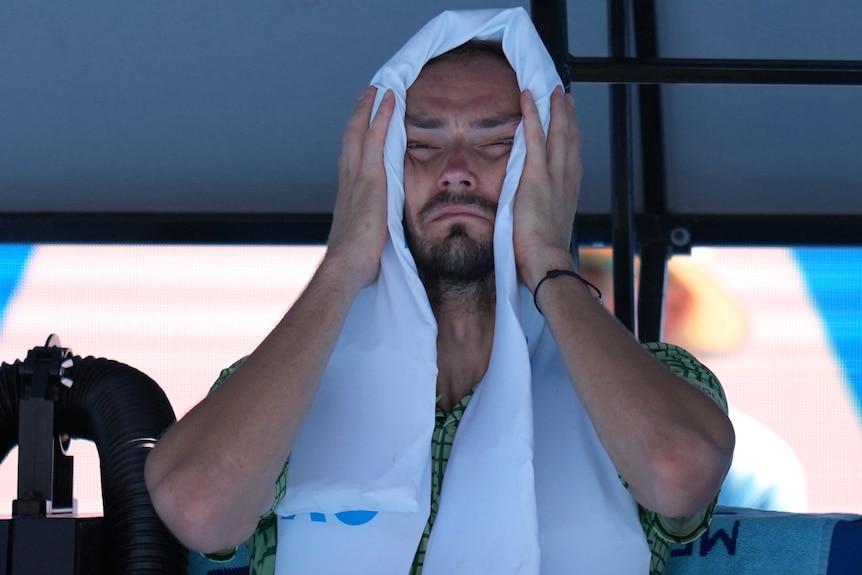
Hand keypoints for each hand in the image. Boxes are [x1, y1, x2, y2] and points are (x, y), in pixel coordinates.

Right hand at [325, 86, 395, 289]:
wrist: (346, 264)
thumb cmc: (357, 263)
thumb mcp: (365, 243)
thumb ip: (371, 234)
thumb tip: (379, 243)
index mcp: (347, 195)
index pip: (350, 160)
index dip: (355, 141)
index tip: (361, 128)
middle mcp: (347, 180)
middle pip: (350, 138)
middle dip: (359, 116)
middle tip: (367, 96)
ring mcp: (356, 176)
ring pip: (359, 131)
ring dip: (368, 107)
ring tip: (378, 89)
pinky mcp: (370, 176)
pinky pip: (376, 136)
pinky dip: (381, 114)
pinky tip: (390, 98)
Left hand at [513, 86, 582, 291]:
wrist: (546, 262)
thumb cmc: (543, 256)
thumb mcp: (548, 232)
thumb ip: (544, 218)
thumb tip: (535, 218)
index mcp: (568, 194)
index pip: (572, 158)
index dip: (572, 137)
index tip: (570, 122)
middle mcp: (566, 180)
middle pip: (570, 139)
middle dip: (568, 115)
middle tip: (565, 96)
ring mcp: (553, 176)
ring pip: (558, 132)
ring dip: (555, 108)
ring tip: (552, 91)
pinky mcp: (536, 175)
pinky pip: (534, 136)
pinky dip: (532, 114)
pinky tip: (528, 97)